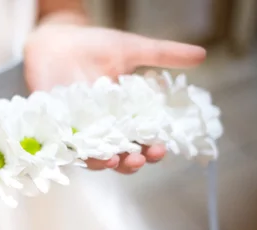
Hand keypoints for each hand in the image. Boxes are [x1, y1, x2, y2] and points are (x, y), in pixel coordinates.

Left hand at [24, 22, 206, 173]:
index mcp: (124, 117)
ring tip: (114, 161)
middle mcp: (102, 129)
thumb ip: (163, 55)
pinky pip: (63, 146)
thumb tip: (202, 55)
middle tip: (140, 159)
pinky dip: (71, 151)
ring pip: (92, 157)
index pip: (141, 141)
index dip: (152, 149)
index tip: (162, 148)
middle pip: (119, 156)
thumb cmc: (94, 46)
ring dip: (103, 162)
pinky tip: (81, 152)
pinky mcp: (55, 128)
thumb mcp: (131, 49)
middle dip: (131, 162)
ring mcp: (78, 130)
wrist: (56, 39)